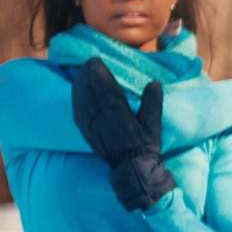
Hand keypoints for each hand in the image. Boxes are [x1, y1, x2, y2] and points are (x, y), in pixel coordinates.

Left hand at [71, 58, 176, 210]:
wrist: (132, 170)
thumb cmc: (146, 147)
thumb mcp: (154, 125)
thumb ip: (153, 103)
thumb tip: (154, 83)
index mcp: (119, 115)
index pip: (105, 89)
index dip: (99, 74)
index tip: (96, 61)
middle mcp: (102, 119)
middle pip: (91, 92)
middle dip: (88, 76)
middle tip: (88, 63)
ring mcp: (92, 126)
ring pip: (82, 101)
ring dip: (80, 85)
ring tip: (80, 73)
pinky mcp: (87, 133)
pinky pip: (77, 113)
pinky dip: (76, 100)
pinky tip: (76, 93)